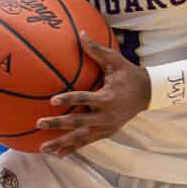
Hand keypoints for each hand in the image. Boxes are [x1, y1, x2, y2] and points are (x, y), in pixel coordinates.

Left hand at [36, 33, 150, 157]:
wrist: (147, 93)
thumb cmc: (128, 74)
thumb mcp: (114, 60)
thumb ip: (95, 49)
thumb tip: (80, 32)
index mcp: (107, 97)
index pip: (84, 99)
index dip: (68, 100)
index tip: (52, 100)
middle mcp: (106, 115)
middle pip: (78, 122)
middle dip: (57, 124)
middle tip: (39, 123)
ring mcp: (106, 127)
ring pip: (80, 137)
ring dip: (61, 143)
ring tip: (44, 149)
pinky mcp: (107, 133)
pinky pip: (87, 142)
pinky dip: (73, 149)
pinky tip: (59, 155)